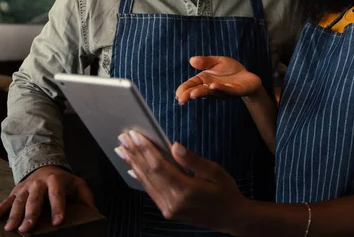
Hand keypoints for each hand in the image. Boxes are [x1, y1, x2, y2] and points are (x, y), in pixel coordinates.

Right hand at [0, 165, 94, 232]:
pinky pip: (5, 202)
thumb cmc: (64, 181)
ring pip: (19, 201)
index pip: (58, 194)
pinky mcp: (15, 191)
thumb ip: (86, 197)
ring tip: (10, 229)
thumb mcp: (78, 184)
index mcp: (56, 180)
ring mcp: (25, 187)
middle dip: (31, 214)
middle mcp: (39, 183)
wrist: (45, 165)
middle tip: (27, 229)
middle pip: (35, 199)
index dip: (58, 207)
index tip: (58, 221)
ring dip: (13, 215)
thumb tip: (95, 212)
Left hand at [117, 130, 248, 232]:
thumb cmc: (225, 192)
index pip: (159, 166)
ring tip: (122, 149)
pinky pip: (151, 192)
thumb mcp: (215, 172)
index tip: (135, 135)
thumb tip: (174, 146)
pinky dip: (140, 178)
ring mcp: (169, 209)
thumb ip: (193, 160)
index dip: (145, 149)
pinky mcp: (168, 211)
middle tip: (123, 137)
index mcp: (186, 190)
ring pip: (147, 183)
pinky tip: (132, 168)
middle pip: (149, 174)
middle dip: (135, 154)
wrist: (231, 218)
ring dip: (134, 164)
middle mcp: (173, 202)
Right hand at [176, 56, 262, 104]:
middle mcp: (212, 87)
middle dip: (189, 94)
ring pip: (211, 92)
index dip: (184, 89)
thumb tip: (192, 60)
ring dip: (202, 93)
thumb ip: (205, 61)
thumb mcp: (217, 62)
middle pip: (199, 91)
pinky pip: (227, 89)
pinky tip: (213, 86)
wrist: (249, 78)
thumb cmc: (231, 71)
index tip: (178, 93)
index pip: (192, 85)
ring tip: (193, 94)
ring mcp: (223, 90)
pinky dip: (220, 88)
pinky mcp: (236, 90)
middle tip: (181, 99)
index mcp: (205, 80)